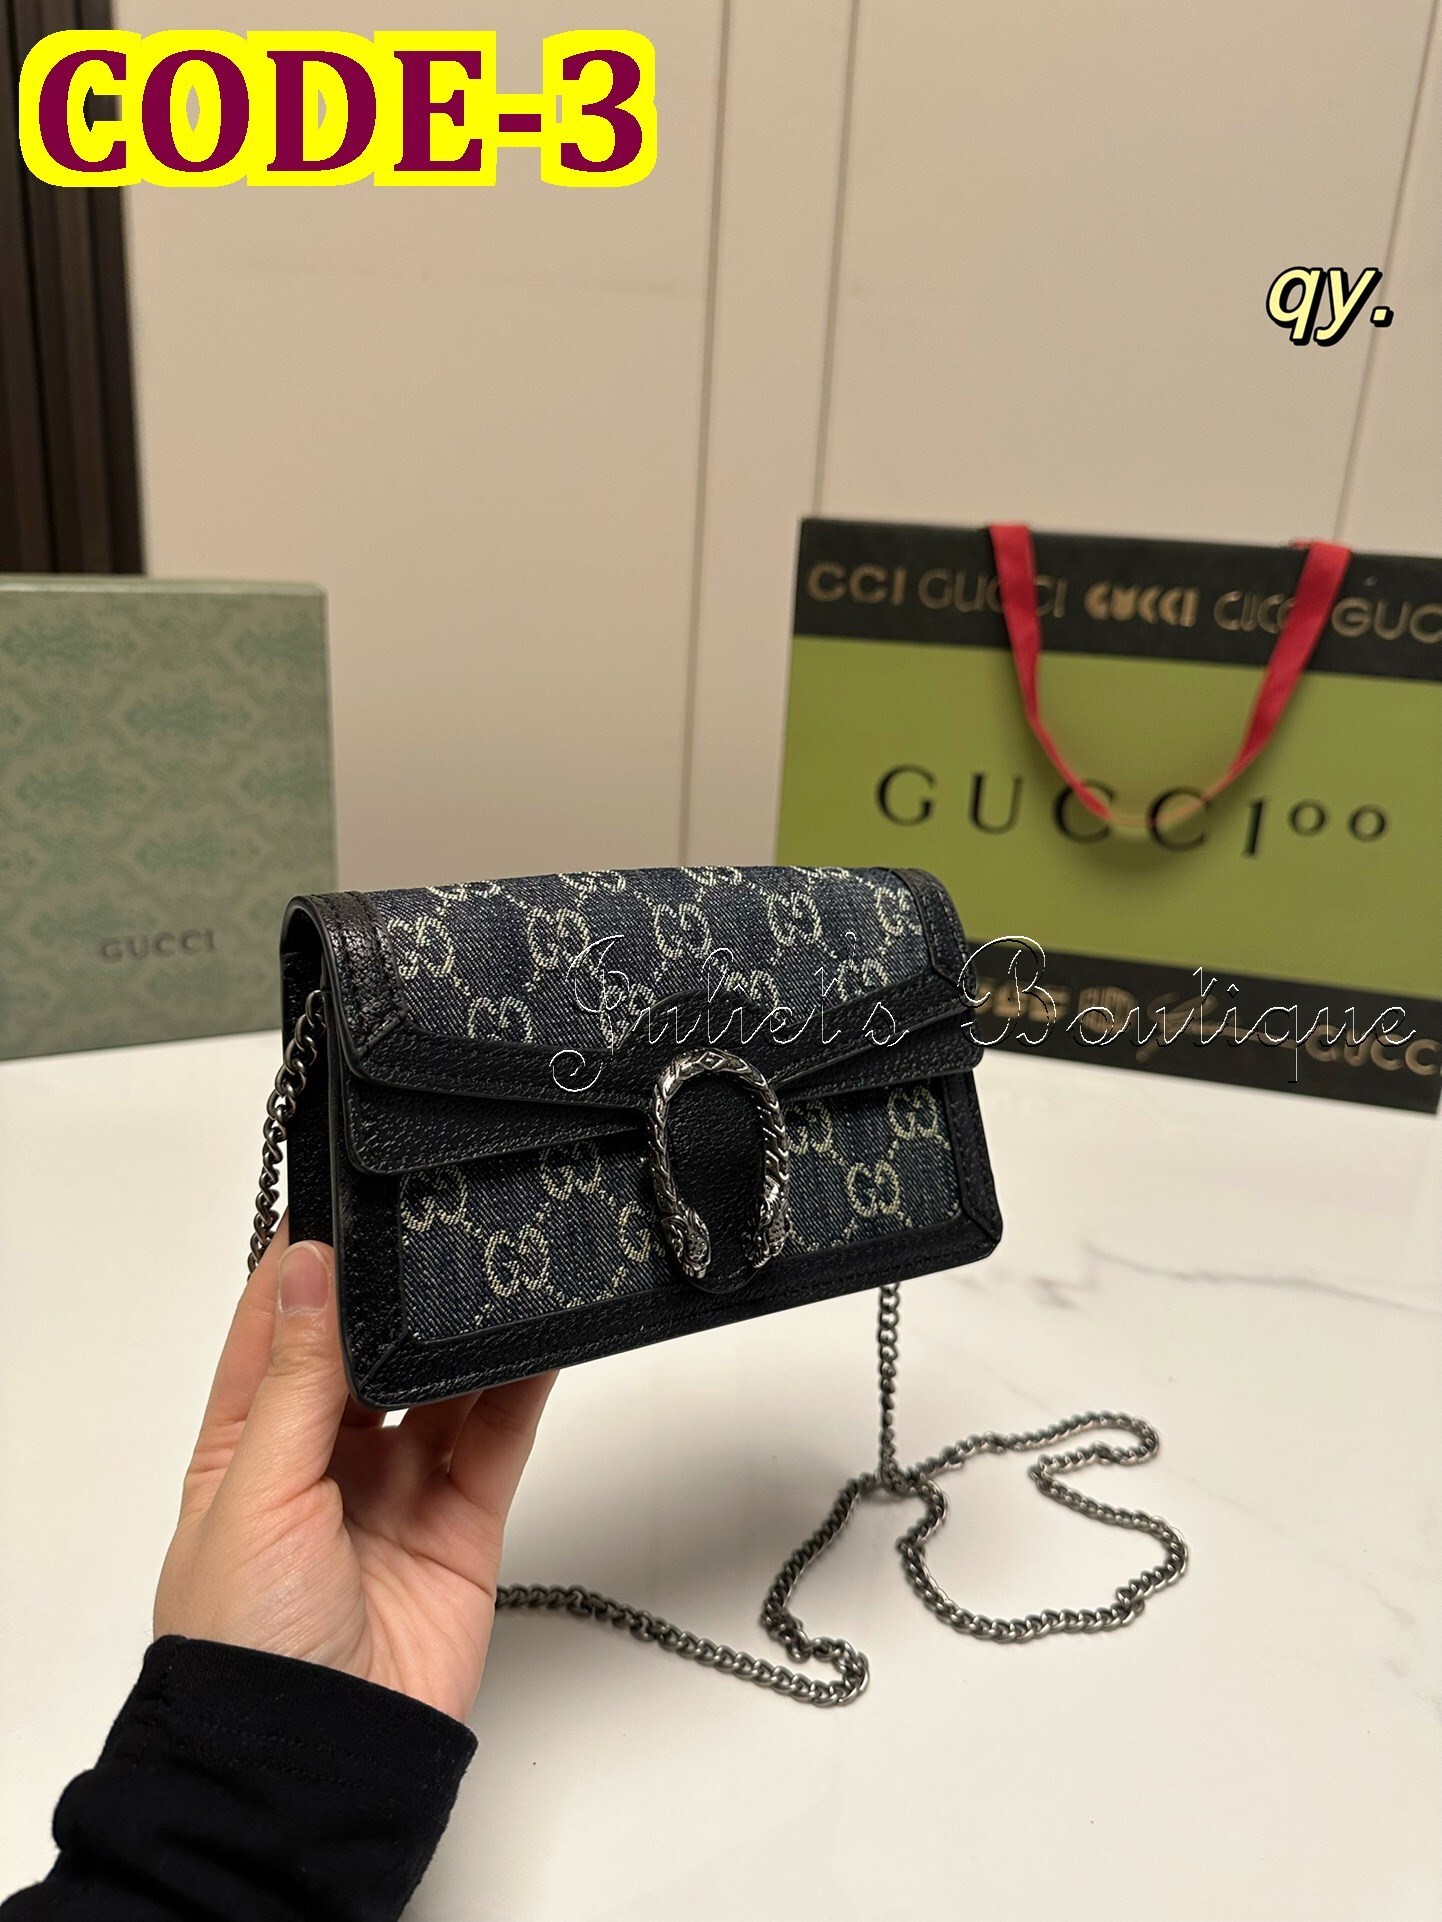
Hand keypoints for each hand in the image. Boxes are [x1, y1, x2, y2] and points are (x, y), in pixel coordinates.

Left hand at [155, 1220, 553, 1721]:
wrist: (319, 1760)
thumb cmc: (246, 1645)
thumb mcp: (256, 1492)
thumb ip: (298, 1379)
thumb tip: (308, 1268)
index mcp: (245, 1448)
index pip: (276, 1333)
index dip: (305, 1267)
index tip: (339, 1200)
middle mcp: (320, 1461)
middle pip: (365, 1353)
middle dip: (394, 1295)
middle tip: (430, 1222)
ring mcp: (394, 1488)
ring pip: (440, 1386)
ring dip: (462, 1333)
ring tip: (491, 1266)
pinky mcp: (459, 1521)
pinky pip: (495, 1438)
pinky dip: (519, 1387)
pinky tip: (535, 1337)